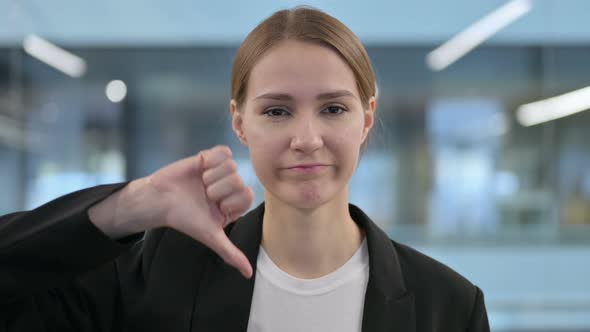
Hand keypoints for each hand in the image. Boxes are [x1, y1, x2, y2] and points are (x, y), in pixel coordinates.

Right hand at [147, 145, 254, 277]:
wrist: (160, 200)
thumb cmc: (185, 219)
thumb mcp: (210, 236)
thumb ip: (230, 253)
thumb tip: (248, 274)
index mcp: (235, 204)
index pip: (247, 195)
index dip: (229, 201)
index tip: (214, 207)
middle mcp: (231, 187)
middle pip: (239, 180)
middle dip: (218, 190)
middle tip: (204, 195)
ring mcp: (222, 171)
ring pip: (231, 166)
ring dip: (211, 176)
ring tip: (200, 183)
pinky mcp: (211, 157)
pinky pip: (224, 152)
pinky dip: (210, 161)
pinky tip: (200, 169)